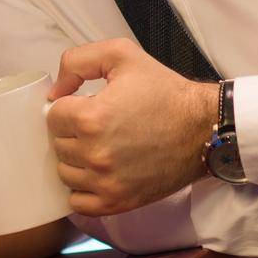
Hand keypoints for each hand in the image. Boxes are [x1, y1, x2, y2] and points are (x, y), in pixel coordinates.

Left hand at [45, 38, 214, 215]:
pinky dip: (83, 190)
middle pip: (57, 144)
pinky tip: (98, 174)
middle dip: (72, 133)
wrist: (204, 127)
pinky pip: (78, 202)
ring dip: (76, 161)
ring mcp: (105, 182)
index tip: (86, 107)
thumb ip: (77, 61)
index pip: (52, 116)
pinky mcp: (118, 202)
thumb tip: (54, 92)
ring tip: (100, 148)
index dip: (68, 108)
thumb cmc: (165, 91)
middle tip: (97, 126)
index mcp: (91, 117)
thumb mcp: (122, 54)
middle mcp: (95, 153)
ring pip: (65, 173)